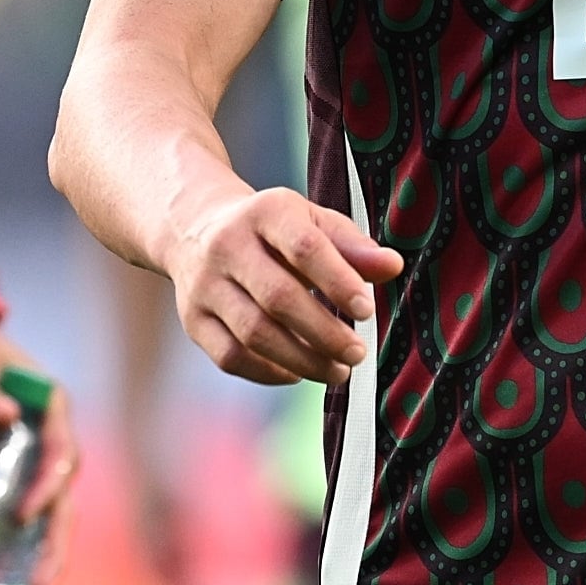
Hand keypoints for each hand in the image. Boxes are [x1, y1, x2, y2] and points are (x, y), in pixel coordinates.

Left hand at [0, 287, 84, 524]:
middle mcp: (38, 442)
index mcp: (46, 408)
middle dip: (51, 545)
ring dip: (28, 559)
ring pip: (31, 519)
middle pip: (56, 500)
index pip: (60, 454)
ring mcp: (12, 464)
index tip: (22, 517)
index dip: (46, 489)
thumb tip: (4, 416)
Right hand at [166, 187, 402, 386]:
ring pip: (254, 333)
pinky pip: (231, 357)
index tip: (367, 310)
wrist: (195, 227)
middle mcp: (227, 245)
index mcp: (265, 211)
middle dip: (324, 332)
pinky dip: (268, 372)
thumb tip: (392, 267)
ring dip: (302, 359)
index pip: (305, 248)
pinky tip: (298, 372)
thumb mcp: (312, 222)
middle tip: (358, 353)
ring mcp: (204, 285)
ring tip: (339, 371)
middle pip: (278, 297)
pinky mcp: (192, 319)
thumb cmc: (273, 231)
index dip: (339, 282)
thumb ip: (353, 246)